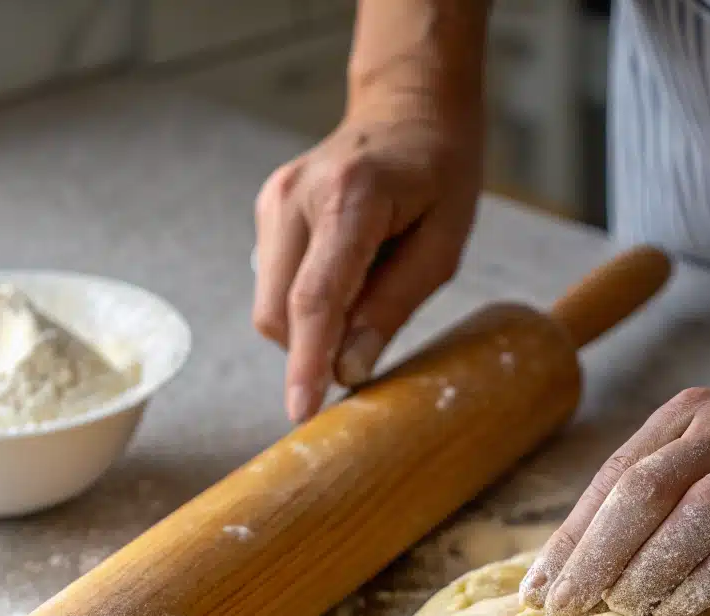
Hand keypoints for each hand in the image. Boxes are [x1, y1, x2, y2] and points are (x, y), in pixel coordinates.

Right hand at [252, 92, 481, 422]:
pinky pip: (274, 285)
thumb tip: (347, 371)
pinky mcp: (267, 211)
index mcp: (349, 199)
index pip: (314, 299)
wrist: (409, 109)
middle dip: (312, 350)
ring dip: (309, 328)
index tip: (301, 412)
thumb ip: (392, 308)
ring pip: (269, 305)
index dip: (306, 363)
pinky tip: (344, 279)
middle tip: (364, 344)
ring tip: (363, 294)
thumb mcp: (442, 247)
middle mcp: (296, 196)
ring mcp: (274, 201)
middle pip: (279, 312)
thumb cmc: (439, 175)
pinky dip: (304, 304)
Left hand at [519, 354, 709, 615]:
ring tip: (619, 613)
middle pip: (647, 491)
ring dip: (653, 567)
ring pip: (704, 512)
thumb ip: (646, 493)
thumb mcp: (705, 450)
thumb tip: (565, 568)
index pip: (615, 477)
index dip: (571, 537)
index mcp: (688, 414)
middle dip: (597, 556)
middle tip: (566, 609)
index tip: (537, 590)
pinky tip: (681, 610)